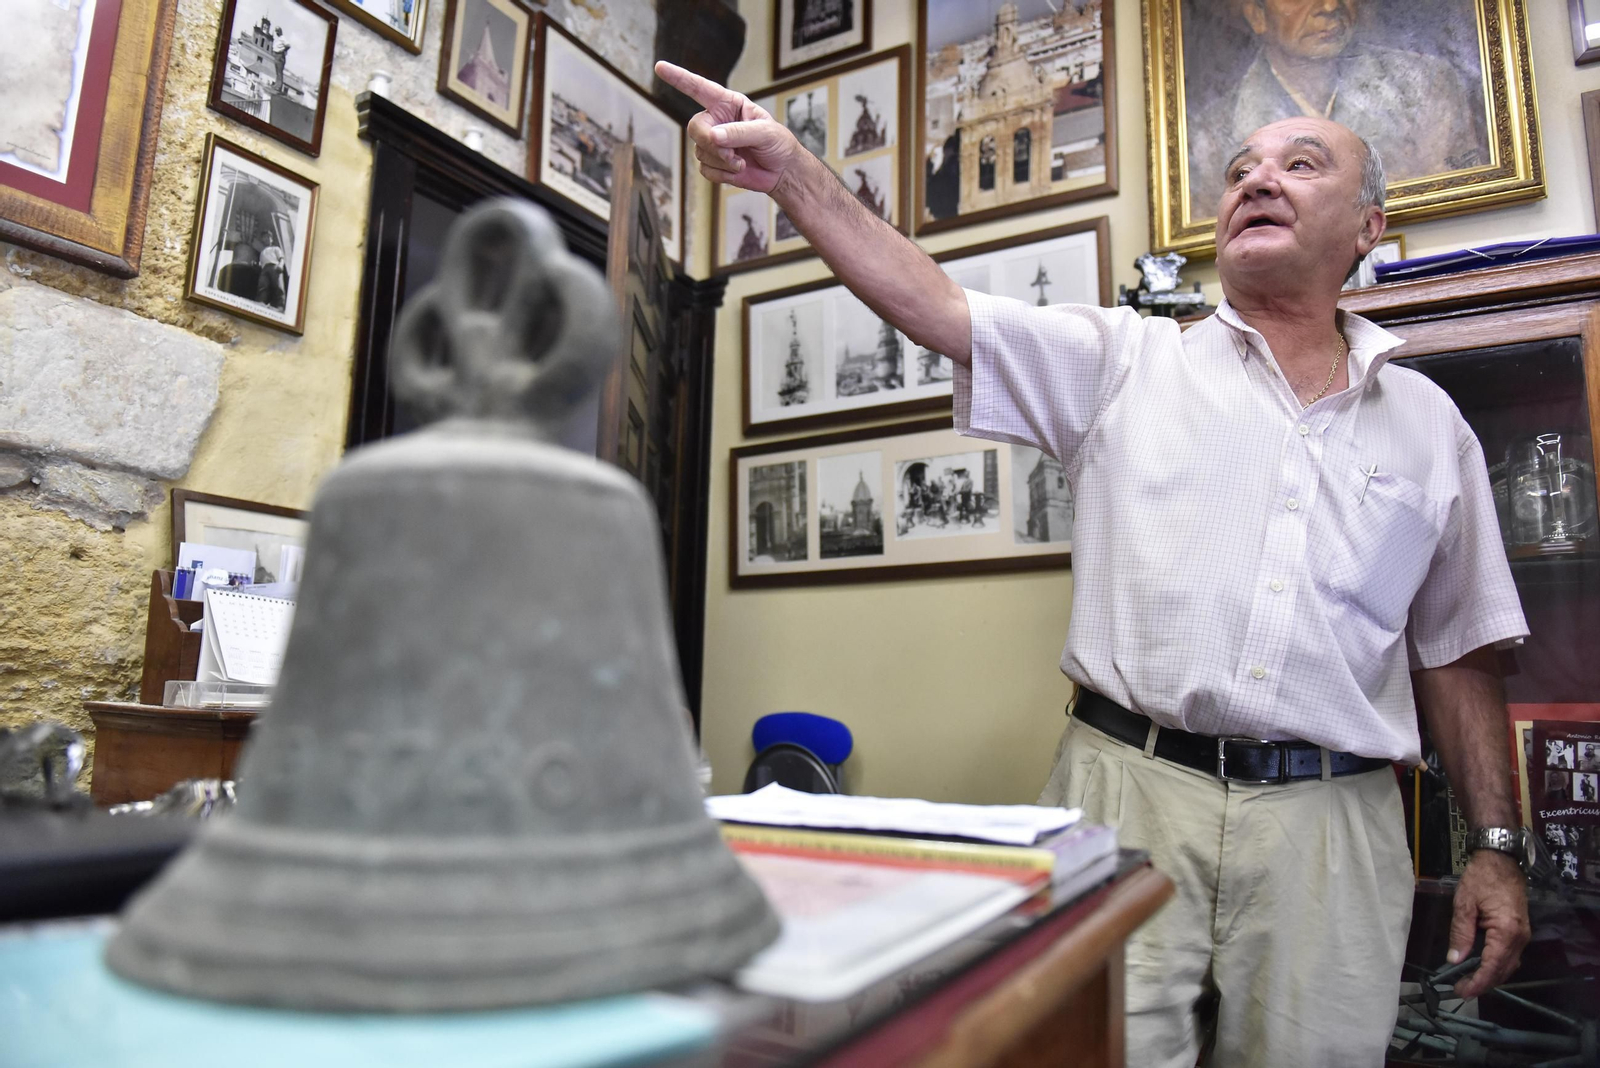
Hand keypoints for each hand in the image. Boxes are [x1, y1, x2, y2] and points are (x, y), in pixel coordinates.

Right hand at [654, 61, 803, 194]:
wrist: (782, 171)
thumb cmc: (777, 144)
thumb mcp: (765, 132)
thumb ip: (739, 132)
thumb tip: (714, 136)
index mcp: (728, 104)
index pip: (700, 88)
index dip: (679, 78)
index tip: (660, 67)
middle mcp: (716, 120)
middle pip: (696, 127)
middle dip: (711, 143)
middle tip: (731, 155)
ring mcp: (712, 142)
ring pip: (700, 151)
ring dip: (722, 161)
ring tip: (741, 162)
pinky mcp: (712, 163)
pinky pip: (705, 169)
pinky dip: (722, 174)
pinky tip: (737, 172)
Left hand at [1447, 849, 1529, 998]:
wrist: (1501, 860)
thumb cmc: (1481, 878)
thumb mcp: (1464, 904)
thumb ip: (1460, 934)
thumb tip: (1455, 960)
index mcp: (1506, 932)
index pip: (1492, 966)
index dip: (1477, 982)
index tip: (1461, 992)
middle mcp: (1520, 937)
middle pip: (1503, 970)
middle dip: (1483, 983)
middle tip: (1461, 990)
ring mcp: (1523, 935)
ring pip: (1508, 965)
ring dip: (1490, 976)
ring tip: (1468, 982)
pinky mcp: (1520, 931)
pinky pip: (1510, 955)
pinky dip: (1496, 965)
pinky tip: (1481, 966)